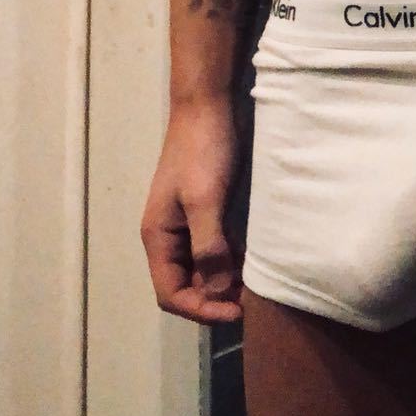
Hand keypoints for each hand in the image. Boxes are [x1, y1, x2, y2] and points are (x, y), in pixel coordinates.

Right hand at [140, 99, 245, 324]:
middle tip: (252, 301)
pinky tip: (255, 260)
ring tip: (257, 286)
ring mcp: (189, 222)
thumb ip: (209, 247)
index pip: (170, 294)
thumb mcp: (205, 199)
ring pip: (204, 268)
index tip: (237, 311)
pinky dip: (232, 259)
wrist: (209, 104)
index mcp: (158, 237)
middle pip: (187, 285)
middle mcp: (170, 236)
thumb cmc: (203, 150)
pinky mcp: (208, 209)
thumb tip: (217, 292)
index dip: (201, 309)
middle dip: (215, 298)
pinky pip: (217, 247)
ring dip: (226, 281)